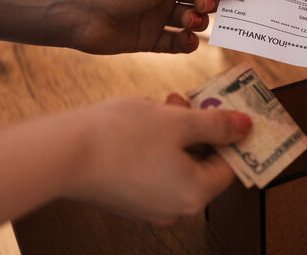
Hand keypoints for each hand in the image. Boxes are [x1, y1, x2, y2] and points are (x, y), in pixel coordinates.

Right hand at [67, 95, 251, 224]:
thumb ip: (216, 125)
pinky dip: (157, 144)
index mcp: (194, 193)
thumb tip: (246, 127)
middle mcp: (174, 206)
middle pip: (202, 162)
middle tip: (190, 101)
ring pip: (177, 162)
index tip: (229, 113)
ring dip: (176, 131)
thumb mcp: (177, 121)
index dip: (232, 136)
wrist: (61, 153)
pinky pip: (155, 168)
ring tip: (163, 105)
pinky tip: (144, 121)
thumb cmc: (121, 136)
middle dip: (199, 128)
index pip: (229, 165)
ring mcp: (149, 204)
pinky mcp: (129, 196)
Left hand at [68, 0, 251, 54]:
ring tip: (191, 21)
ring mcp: (157, 14)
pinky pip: (177, 43)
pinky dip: (186, 43)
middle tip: (210, 5)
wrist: (76, 11)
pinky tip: (186, 41)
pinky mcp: (150, 38)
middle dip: (212, 2)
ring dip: (198, 22)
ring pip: (192, 20)